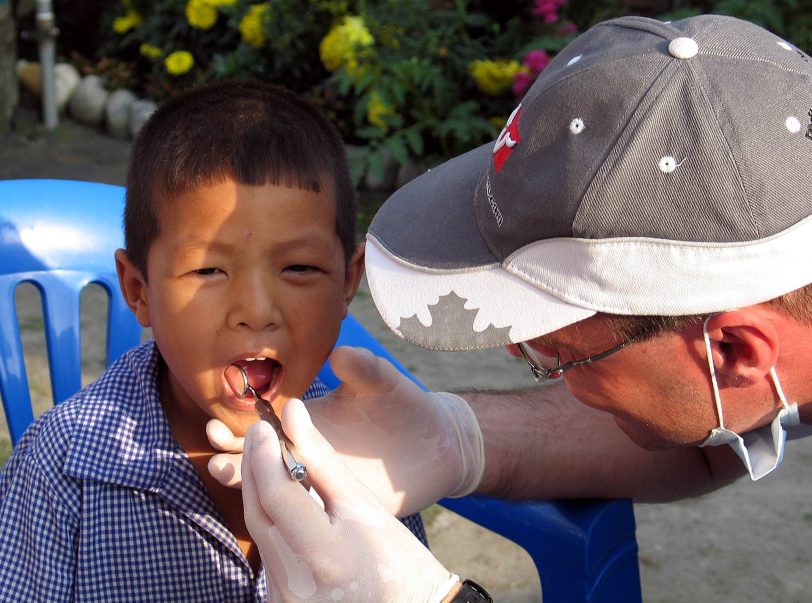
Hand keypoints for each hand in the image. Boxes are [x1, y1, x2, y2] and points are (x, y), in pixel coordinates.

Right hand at [208, 345, 484, 515]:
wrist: (437, 443)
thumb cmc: (404, 405)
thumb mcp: (383, 383)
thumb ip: (363, 368)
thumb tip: (340, 353)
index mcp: (306, 425)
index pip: (260, 429)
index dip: (234, 429)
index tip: (216, 425)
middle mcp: (305, 456)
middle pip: (257, 462)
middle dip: (231, 458)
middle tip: (216, 456)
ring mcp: (321, 485)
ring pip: (277, 492)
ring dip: (252, 486)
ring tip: (233, 478)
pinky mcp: (340, 510)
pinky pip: (310, 518)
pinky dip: (290, 516)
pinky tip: (277, 514)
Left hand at [242, 399, 459, 602]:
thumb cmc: (394, 553)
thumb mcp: (362, 502)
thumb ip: (322, 457)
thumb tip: (290, 413)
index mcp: (326, 557)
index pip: (277, 497)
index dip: (264, 455)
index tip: (262, 425)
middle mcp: (296, 586)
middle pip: (259, 513)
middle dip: (255, 467)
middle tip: (259, 431)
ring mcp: (283, 601)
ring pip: (258, 533)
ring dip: (260, 492)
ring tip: (269, 456)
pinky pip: (266, 552)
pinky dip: (270, 520)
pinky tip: (280, 498)